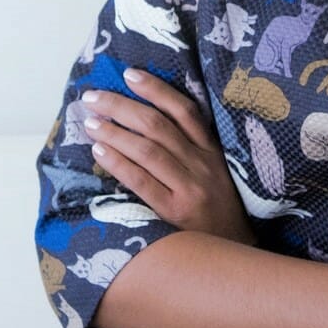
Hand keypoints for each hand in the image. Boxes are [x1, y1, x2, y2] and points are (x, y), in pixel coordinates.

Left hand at [81, 68, 255, 246]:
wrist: (235, 253)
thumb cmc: (218, 210)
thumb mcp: (216, 172)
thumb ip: (192, 148)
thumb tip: (146, 119)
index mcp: (213, 151)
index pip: (184, 110)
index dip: (156, 89)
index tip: (129, 74)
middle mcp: (203, 164)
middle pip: (158, 126)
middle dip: (122, 106)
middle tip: (94, 96)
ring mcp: (190, 188)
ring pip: (147, 150)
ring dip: (115, 131)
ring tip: (91, 121)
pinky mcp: (176, 212)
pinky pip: (141, 181)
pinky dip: (118, 163)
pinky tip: (99, 152)